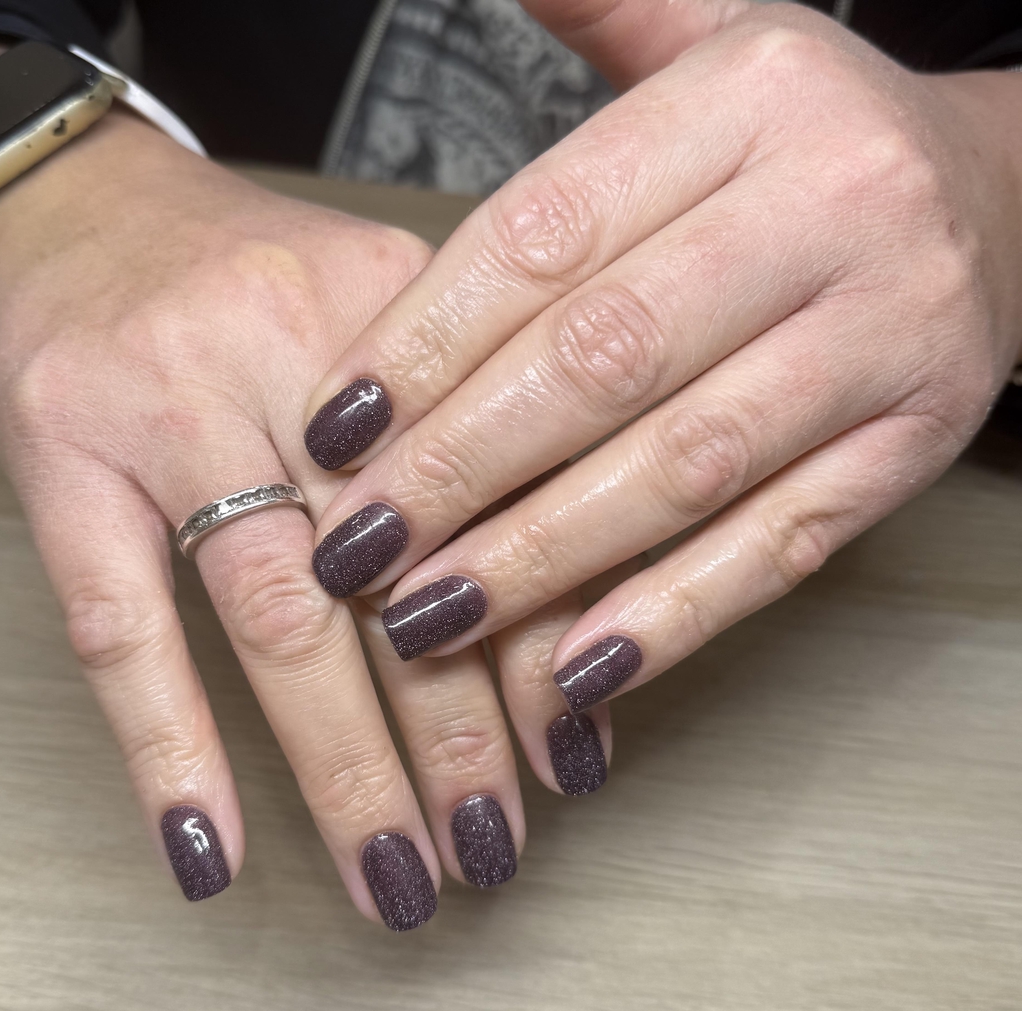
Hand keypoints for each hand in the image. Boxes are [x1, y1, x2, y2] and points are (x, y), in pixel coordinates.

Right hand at [0, 111, 607, 926]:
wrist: (92, 210)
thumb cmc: (259, 291)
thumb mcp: (388, 331)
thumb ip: (473, 447)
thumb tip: (558, 619)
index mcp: (404, 315)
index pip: (500, 501)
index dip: (544, 640)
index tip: (575, 751)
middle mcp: (297, 350)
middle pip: (399, 570)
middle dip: (458, 732)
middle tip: (496, 845)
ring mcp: (170, 405)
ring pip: (278, 613)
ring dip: (347, 764)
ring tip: (399, 871)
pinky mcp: (67, 456)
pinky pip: (121, 623)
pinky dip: (171, 747)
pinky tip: (212, 849)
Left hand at [302, 0, 1021, 711]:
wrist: (1009, 199)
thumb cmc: (818, 143)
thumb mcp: (717, 48)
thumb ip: (602, 21)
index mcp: (751, 98)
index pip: (547, 233)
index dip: (425, 340)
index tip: (335, 428)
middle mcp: (830, 212)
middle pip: (606, 360)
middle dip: (463, 467)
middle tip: (359, 550)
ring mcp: (886, 340)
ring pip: (685, 466)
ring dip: (545, 556)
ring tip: (432, 616)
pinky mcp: (911, 448)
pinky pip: (783, 545)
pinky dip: (673, 614)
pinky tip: (576, 666)